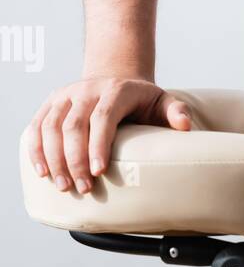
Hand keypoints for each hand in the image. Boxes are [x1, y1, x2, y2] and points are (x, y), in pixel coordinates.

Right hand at [26, 78, 191, 194]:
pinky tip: (42, 172)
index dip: (98, 145)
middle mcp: (86, 90)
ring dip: (53, 158)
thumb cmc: (141, 100)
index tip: (98, 172)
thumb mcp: (162, 101)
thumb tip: (185, 126)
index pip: (102, 117)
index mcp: (115, 90)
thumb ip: (175, 112)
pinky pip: (36, 126)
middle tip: (83, 188)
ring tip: (63, 185)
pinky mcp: (51, 104)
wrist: (116, 78)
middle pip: (73, 125)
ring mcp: (65, 95)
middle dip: (74, 159)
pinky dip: (35, 149)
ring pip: (50, 126)